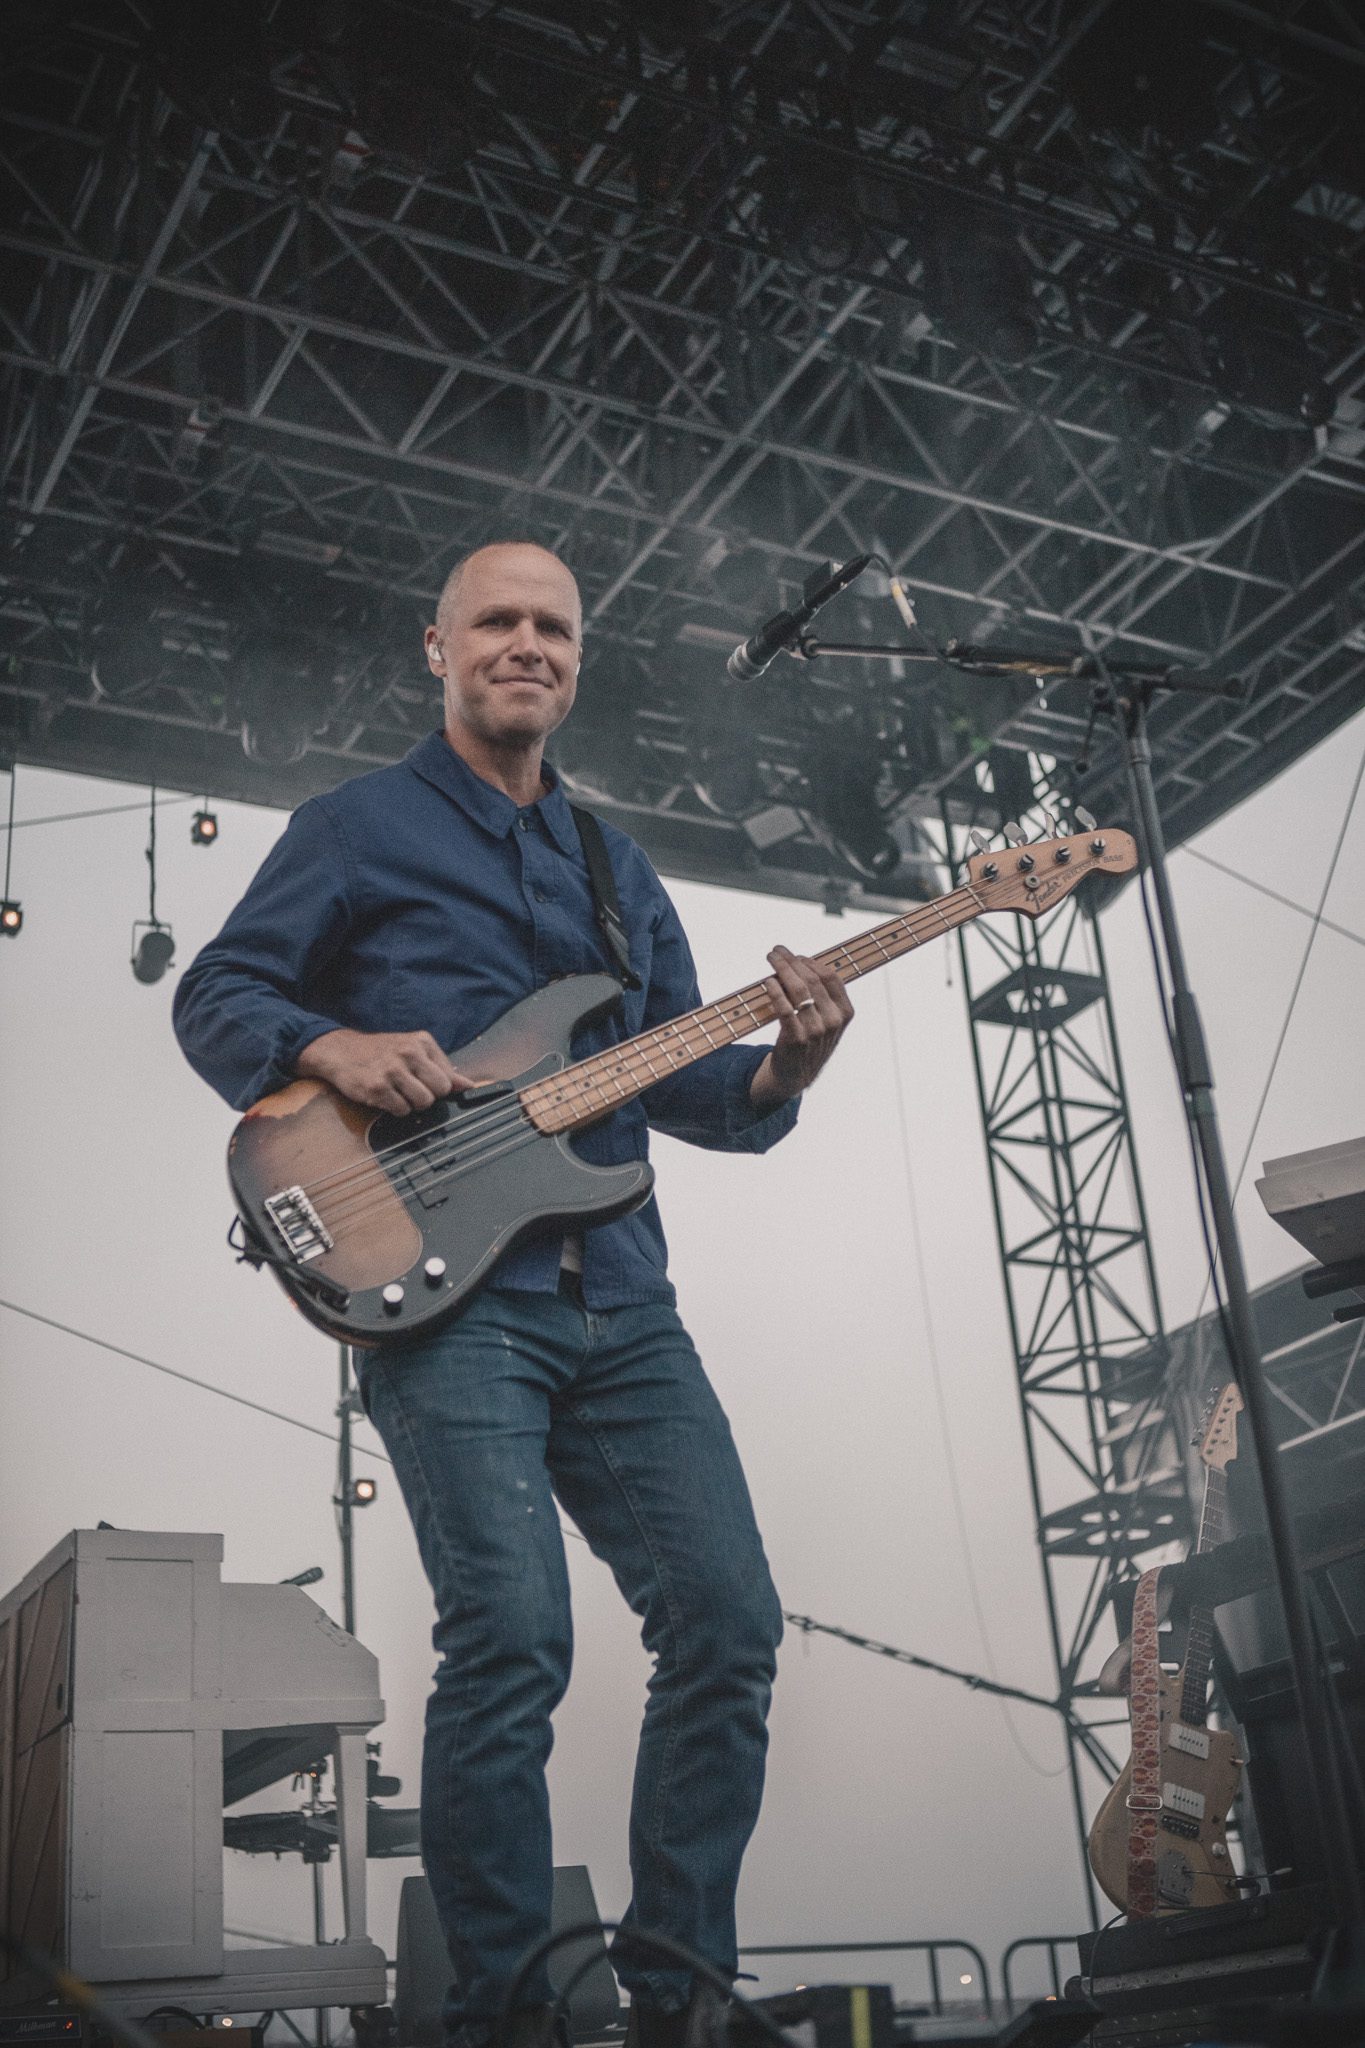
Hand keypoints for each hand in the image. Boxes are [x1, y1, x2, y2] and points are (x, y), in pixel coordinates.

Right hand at [297, 1028, 472, 1115]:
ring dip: (412, 1104)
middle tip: (412, 1090)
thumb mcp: (413, 1050)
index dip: (441, 1088)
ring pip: (423, 1102)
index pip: (450, 1077)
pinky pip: (401, 1110)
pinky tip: (385, 1096)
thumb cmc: (380, 1052)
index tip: (430, 1087)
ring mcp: (392, 1070)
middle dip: (429, 1096)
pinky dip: (395, 1109)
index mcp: (421, 1042)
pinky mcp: (377, 1087)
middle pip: (440, 1090)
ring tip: (399, 1093)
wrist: (340, 1051)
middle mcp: (408, 1053)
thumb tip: (469, 1085)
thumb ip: (442, 1068)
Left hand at [749, 946, 853, 1109]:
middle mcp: (833, 1021)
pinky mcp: (796, 1039)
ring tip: (771, 958)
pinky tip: (768, 981)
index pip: (830, 976)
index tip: (796, 954)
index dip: (811, 961)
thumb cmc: (810, 1041)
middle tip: (777, 951)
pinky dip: (775, 990)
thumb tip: (803, 963)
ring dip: (782, 969)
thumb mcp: (828, 1020)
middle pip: (812, 979)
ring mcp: (816, 1031)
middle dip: (792, 960)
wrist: (796, 1075)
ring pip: (798, 990)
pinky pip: (784, 1008)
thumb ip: (824, 996)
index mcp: (845, 1012)